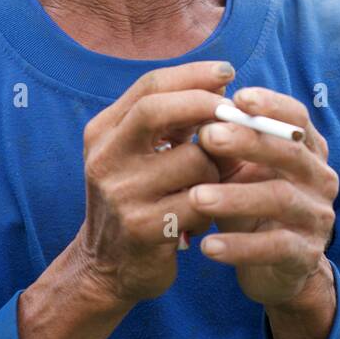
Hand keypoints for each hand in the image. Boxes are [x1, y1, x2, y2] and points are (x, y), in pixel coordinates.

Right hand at [73, 61, 233, 306]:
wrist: (106, 267)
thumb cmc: (137, 200)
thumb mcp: (140, 155)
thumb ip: (172, 121)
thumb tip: (219, 83)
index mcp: (103, 132)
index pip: (149, 86)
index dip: (193, 74)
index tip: (227, 71)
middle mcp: (105, 158)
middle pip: (157, 110)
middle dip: (205, 105)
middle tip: (236, 111)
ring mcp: (122, 194)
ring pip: (194, 160)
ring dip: (217, 169)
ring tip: (212, 185)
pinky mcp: (143, 228)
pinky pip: (201, 201)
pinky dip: (214, 203)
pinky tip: (205, 215)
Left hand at [188, 86, 338, 308]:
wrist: (273, 269)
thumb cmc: (251, 205)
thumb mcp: (238, 171)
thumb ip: (225, 144)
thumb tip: (195, 110)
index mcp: (307, 150)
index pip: (298, 117)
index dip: (272, 104)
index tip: (238, 97)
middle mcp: (319, 179)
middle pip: (290, 152)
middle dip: (248, 141)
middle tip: (207, 136)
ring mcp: (316, 217)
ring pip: (281, 199)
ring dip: (236, 196)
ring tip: (196, 197)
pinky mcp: (306, 254)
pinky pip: (276, 247)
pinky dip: (240, 247)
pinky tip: (207, 246)